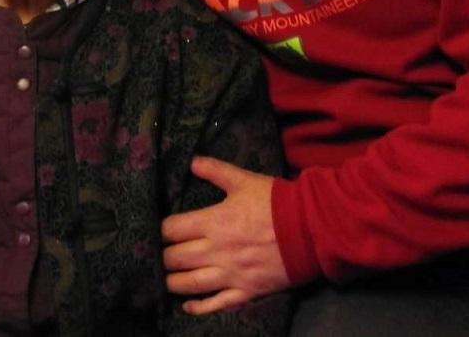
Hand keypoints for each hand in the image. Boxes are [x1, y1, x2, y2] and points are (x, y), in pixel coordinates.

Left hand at [161, 156, 289, 314]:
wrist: (310, 228)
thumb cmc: (275, 202)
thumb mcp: (244, 180)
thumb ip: (216, 170)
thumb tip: (192, 161)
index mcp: (214, 221)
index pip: (172, 229)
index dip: (161, 230)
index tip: (159, 229)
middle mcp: (217, 251)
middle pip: (175, 258)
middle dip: (162, 256)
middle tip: (159, 254)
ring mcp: (230, 274)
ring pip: (189, 284)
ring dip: (173, 282)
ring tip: (166, 277)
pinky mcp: (246, 291)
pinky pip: (216, 304)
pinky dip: (198, 307)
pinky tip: (187, 305)